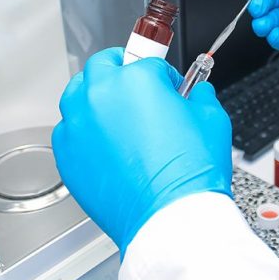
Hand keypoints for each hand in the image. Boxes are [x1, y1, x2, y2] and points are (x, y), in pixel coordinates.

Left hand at [52, 48, 232, 255]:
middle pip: (103, 65)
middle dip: (122, 70)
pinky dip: (85, 132)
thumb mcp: (212, 120)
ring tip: (119, 114)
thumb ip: (201, 96)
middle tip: (138, 86)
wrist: (170, 218)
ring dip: (97, 96)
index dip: (164, 75)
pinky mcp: (67, 155)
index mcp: (136, 79)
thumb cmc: (190, 173)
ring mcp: (78, 125)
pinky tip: (107, 146)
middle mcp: (100, 96)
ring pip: (78, 94)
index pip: (149, 61)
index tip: (169, 86)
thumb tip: (197, 94)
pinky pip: (70, 130)